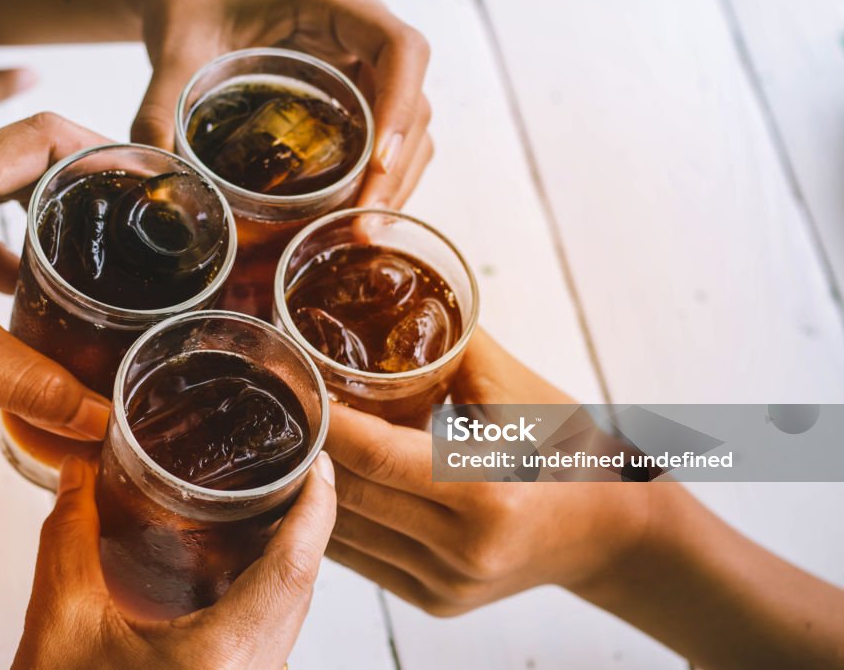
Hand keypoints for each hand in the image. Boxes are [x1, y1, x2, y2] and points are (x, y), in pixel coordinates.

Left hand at [0, 113, 112, 440]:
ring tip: (101, 250)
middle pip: (30, 156)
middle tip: (136, 215)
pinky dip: (13, 247)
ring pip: (3, 190)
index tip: (147, 178)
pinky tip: (40, 289)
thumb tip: (99, 416)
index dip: (104, 149)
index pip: (44, 135)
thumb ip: (32, 384)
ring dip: (50, 217)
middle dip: (88, 183)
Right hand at [13, 454, 336, 669]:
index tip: (320, 463)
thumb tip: (81, 472)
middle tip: (292, 471)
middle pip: (302, 584)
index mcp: (222, 656)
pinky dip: (270, 590)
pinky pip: (276, 633)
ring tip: (271, 506)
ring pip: (293, 611)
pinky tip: (245, 564)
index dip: (318, 507)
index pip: (296, 566)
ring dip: (290, 557)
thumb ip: (71, 539)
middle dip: (304, 523)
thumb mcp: (62, 625)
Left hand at [132, 0, 432, 207]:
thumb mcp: (177, 43)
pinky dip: (379, 179)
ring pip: (408, 128)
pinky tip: (352, 216)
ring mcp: (361, 70)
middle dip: (397, 169)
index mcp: (335, 6)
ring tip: (361, 233)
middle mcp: (361, 38)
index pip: (401, 48)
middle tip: (364, 227)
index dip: (401, 106)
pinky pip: (384, 138)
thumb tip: (155, 176)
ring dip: (395, 182)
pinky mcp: (350, 97)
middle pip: (414, 103)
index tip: (379, 163)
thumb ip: (162, 102)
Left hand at [324, 328, 652, 615]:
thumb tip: (397, 302)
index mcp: (489, 493)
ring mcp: (446, 584)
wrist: (611, 531)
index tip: (299, 385)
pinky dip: (336, 520)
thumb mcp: (522, 391)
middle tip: (291, 405)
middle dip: (312, 447)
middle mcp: (464, 550)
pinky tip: (324, 485)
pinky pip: (362, 560)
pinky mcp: (436, 601)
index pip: (377, 456)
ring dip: (313, 487)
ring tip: (297, 441)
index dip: (329, 420)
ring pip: (346, 533)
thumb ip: (456, 346)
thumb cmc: (570, 449)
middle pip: (351, 495)